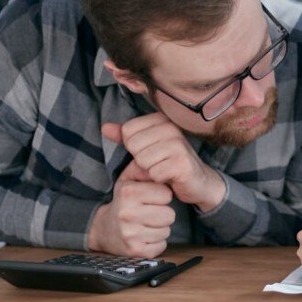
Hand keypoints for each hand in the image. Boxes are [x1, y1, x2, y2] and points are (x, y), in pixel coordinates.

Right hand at [87, 160, 174, 257]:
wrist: (104, 229)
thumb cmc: (123, 201)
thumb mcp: (129, 179)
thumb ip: (144, 167)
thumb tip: (162, 161)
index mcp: (128, 193)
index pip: (166, 194)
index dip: (162, 196)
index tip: (151, 197)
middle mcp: (127, 213)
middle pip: (169, 215)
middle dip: (163, 213)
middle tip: (149, 212)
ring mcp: (131, 234)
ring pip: (166, 231)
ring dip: (160, 228)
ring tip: (145, 224)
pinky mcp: (135, 251)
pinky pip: (161, 246)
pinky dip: (156, 242)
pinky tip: (144, 236)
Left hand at [102, 113, 224, 209]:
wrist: (197, 182)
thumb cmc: (169, 163)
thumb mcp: (145, 146)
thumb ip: (125, 136)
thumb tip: (104, 128)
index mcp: (161, 120)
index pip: (127, 131)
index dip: (134, 147)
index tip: (151, 152)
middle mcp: (171, 128)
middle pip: (133, 145)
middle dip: (141, 160)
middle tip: (157, 163)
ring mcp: (179, 145)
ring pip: (142, 160)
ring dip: (149, 171)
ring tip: (163, 170)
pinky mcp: (182, 163)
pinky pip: (154, 173)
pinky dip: (159, 180)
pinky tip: (169, 178)